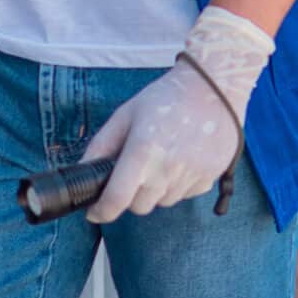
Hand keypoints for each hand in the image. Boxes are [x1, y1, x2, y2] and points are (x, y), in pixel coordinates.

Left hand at [84, 6, 274, 222]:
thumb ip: (101, 145)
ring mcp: (192, 174)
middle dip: (131, 194)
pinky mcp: (211, 177)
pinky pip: (185, 194)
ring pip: (163, 201)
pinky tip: (183, 159)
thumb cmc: (166, 97)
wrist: (214, 86)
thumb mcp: (126, 114)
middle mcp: (168, 168)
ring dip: (157, 190)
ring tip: (163, 159)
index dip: (101, 211)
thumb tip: (83, 173)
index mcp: (143, 151)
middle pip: (140, 206)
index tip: (96, 211)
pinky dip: (179, 184)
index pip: (117, 200)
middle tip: (136, 171)